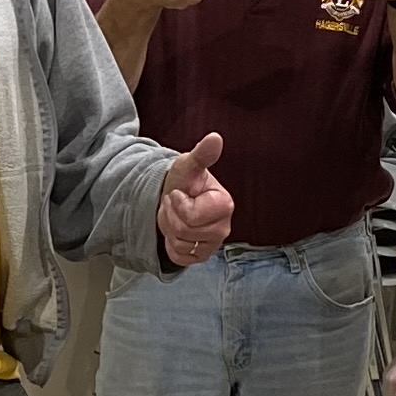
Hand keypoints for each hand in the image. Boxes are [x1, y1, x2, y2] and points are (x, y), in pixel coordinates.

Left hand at [156, 131, 232, 265]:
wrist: (175, 199)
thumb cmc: (184, 182)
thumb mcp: (188, 165)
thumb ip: (202, 154)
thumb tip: (215, 138)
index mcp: (225, 205)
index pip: (191, 216)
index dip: (178, 203)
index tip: (181, 193)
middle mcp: (224, 227)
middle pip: (184, 231)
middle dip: (171, 215)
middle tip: (175, 204)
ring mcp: (214, 244)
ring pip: (180, 244)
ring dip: (170, 228)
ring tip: (176, 215)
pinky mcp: (202, 257)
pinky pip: (179, 258)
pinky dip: (171, 245)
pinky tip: (177, 231)